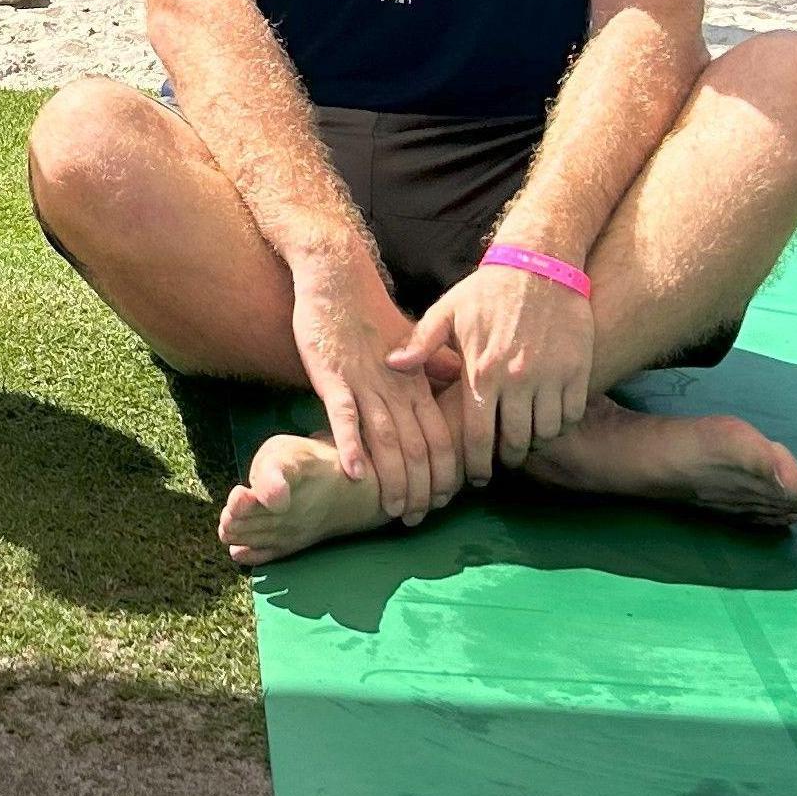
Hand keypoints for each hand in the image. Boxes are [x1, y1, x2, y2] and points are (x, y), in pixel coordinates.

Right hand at [287, 262, 463, 525]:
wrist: (337, 277)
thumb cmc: (371, 313)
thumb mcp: (412, 340)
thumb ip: (434, 365)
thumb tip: (464, 382)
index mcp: (417, 382)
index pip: (440, 437)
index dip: (444, 473)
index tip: (441, 501)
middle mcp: (397, 387)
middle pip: (417, 447)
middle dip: (421, 488)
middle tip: (418, 518)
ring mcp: (364, 383)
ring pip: (386, 439)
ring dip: (392, 480)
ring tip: (393, 510)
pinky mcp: (332, 376)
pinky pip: (344, 416)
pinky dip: (351, 446)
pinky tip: (355, 474)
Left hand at [389, 260, 594, 480]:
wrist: (540, 265)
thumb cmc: (487, 290)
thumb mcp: (448, 311)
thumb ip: (421, 343)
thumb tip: (391, 365)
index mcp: (482, 371)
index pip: (477, 437)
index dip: (475, 465)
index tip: (475, 478)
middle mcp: (517, 380)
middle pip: (514, 443)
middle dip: (507, 459)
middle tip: (502, 460)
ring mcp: (551, 377)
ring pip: (545, 432)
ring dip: (535, 441)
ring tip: (524, 436)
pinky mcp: (578, 371)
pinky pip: (571, 415)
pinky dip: (561, 424)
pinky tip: (549, 417)